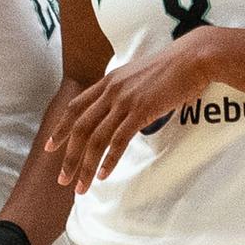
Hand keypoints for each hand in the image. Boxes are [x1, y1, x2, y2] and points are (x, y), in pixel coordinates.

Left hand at [47, 32, 212, 191]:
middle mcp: (111, 91)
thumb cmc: (173, 67)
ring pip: (96, 139)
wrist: (193, 57)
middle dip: (69, 157)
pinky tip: (103, 175)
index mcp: (109, 82)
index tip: (50, 147)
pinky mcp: (141, 110)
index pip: (75, 107)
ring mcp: (125, 101)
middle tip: (63, 179)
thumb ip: (127, 91)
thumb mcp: (140, 76)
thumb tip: (125, 111)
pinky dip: (109, 160)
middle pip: (80, 128)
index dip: (60, 129)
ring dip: (85, 166)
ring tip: (81, 187)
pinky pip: (119, 140)